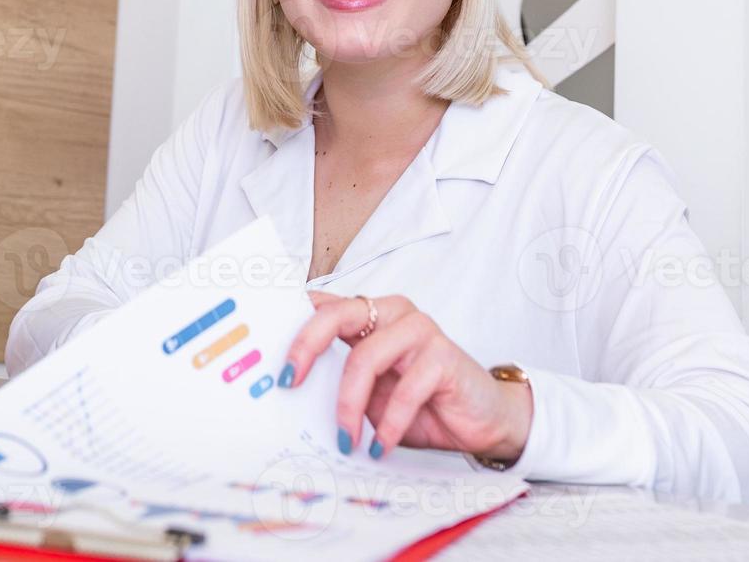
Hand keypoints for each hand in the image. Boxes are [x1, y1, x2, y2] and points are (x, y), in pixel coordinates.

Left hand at [282, 292, 532, 461]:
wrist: (483, 420)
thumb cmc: (421, 405)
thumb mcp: (369, 395)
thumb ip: (337, 384)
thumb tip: (287, 394)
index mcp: (366, 316)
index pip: (320, 305)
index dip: (289, 321)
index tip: (264, 347)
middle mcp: (390, 313)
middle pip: (335, 315)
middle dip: (305, 347)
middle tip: (288, 383)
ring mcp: (418, 330)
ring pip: (366, 357)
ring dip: (349, 405)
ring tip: (345, 438)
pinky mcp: (443, 355)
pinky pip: (405, 388)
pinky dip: (388, 422)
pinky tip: (380, 444)